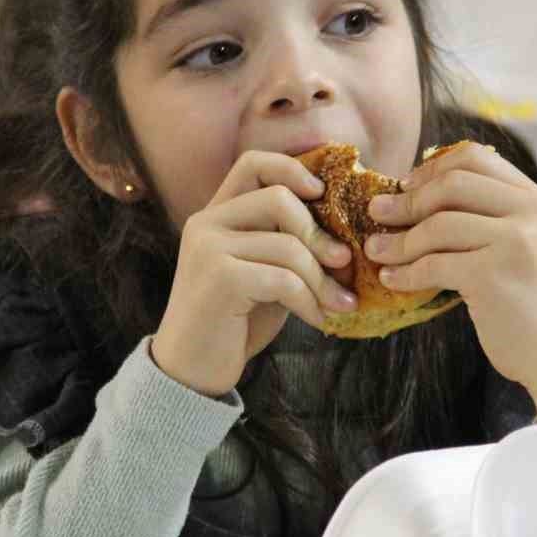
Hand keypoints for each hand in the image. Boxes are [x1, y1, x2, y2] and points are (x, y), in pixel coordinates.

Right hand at [152, 152, 355, 396]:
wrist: (191, 372)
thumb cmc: (233, 322)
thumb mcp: (264, 273)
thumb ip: (286, 246)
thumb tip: (345, 236)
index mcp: (216, 215)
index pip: (253, 163)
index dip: (293, 168)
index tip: (323, 194)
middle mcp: (206, 223)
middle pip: (279, 199)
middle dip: (319, 234)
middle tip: (344, 263)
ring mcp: (208, 248)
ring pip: (288, 245)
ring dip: (323, 280)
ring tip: (340, 304)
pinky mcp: (219, 278)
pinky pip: (284, 279)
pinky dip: (310, 302)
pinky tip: (320, 321)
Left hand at [364, 143, 536, 418]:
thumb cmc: (532, 303)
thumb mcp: (522, 245)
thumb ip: (488, 216)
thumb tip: (416, 194)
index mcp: (533, 198)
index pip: (473, 158)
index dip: (431, 167)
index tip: (404, 184)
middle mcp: (528, 212)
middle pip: (450, 185)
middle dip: (406, 200)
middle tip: (376, 213)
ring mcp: (514, 242)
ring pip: (436, 226)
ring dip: (397, 240)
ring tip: (374, 250)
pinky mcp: (494, 276)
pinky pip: (433, 265)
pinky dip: (405, 272)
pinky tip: (392, 279)